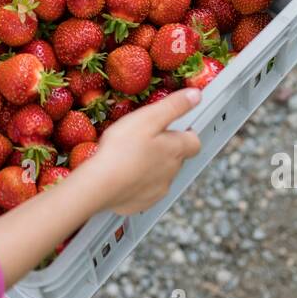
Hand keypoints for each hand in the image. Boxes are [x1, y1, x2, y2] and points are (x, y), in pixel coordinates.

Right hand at [87, 88, 202, 214]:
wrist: (100, 184)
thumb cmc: (122, 148)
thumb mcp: (148, 117)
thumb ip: (174, 106)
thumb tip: (196, 95)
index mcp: (176, 149)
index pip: (194, 142)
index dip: (187, 134)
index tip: (175, 128)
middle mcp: (172, 171)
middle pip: (177, 158)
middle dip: (166, 149)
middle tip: (146, 139)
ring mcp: (158, 190)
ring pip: (162, 175)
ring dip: (152, 166)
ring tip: (132, 157)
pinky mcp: (143, 202)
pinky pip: (145, 191)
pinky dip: (138, 183)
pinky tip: (124, 176)